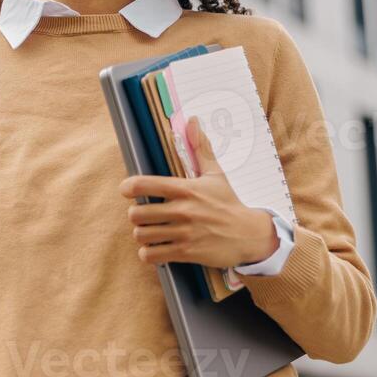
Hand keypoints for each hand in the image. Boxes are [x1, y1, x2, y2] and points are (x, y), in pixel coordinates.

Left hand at [118, 115, 279, 268]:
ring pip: (141, 235)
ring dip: (142, 234)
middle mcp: (182, 210)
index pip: (145, 184)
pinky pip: (152, 255)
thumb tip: (192, 121)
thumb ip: (200, 148)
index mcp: (186, 189)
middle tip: (143, 214)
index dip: (129, 187)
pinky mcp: (186, 252)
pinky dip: (148, 253)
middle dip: (136, 214)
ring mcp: (184, 233)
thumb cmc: (228, 203)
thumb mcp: (215, 174)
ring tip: (149, 231)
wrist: (248, 234)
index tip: (128, 190)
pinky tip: (155, 247)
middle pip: (137, 213)